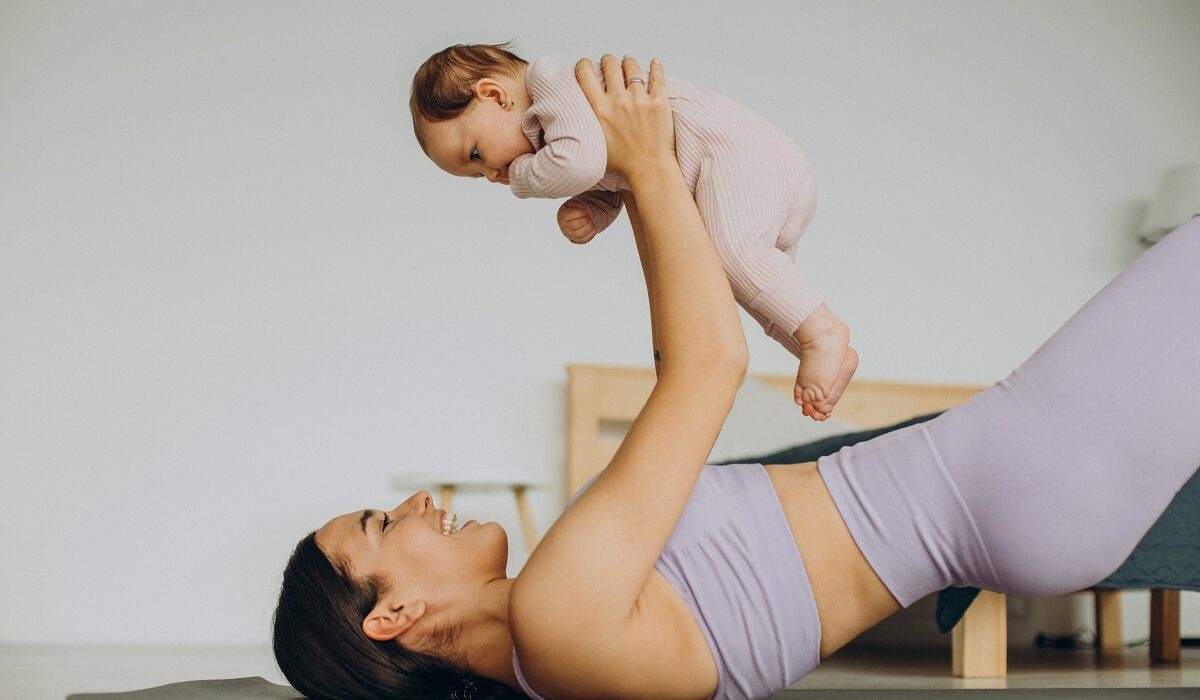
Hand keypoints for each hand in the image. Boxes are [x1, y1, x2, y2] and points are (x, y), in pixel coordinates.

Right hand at [557, 201, 596, 243]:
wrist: (572, 220)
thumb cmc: (573, 210)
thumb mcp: (573, 204)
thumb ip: (577, 205)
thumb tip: (584, 209)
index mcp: (562, 216)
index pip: (570, 215)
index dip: (580, 212)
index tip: (586, 211)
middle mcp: (564, 227)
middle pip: (576, 224)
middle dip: (586, 219)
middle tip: (589, 216)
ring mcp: (570, 235)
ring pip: (582, 233)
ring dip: (590, 226)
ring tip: (591, 221)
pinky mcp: (577, 240)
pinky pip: (585, 239)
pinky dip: (592, 233)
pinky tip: (593, 227)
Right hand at [574, 54, 674, 180]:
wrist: (649, 170)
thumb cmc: (622, 162)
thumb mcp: (595, 141)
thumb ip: (589, 122)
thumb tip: (582, 111)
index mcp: (599, 109)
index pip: (585, 74)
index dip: (583, 64)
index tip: (586, 64)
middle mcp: (618, 100)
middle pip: (609, 65)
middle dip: (607, 60)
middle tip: (609, 62)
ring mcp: (640, 100)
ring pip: (632, 67)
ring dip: (628, 61)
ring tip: (628, 61)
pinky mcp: (659, 102)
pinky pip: (657, 77)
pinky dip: (656, 67)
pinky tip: (655, 62)